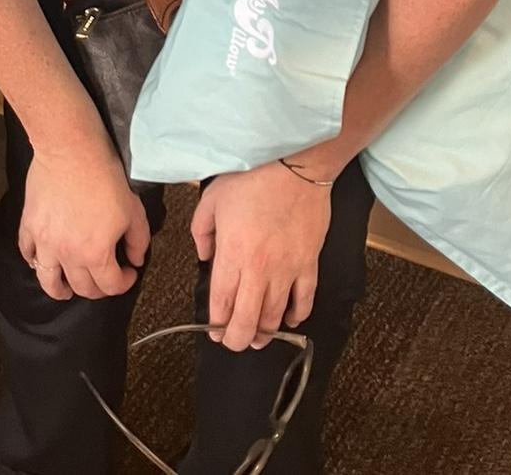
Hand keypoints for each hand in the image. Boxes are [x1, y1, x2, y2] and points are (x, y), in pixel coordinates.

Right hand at [18, 135, 149, 301]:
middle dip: (97, 289)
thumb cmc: (103, 175)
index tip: (128, 273)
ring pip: (48, 281)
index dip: (125, 282)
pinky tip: (41, 260)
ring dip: (59, 291)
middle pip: (82, 288)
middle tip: (103, 279)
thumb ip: (138, 241)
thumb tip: (135, 259)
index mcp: (96, 253)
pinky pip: (27, 253)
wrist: (72, 150)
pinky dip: (34, 262)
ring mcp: (45, 242)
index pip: (111, 285)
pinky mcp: (30, 226)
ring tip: (64, 291)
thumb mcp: (133, 210)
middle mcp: (68, 254)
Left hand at [190, 163, 332, 351]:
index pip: (222, 302)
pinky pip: (305, 300)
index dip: (217, 324)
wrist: (294, 166)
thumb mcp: (212, 200)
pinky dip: (297, 315)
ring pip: (275, 315)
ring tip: (257, 338)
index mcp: (233, 253)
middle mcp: (260, 268)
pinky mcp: (309, 264)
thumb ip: (202, 232)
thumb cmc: (251, 179)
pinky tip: (289, 320)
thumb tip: (205, 258)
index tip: (214, 332)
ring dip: (265, 332)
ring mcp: (287, 269)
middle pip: (248, 319)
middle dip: (238, 339)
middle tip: (233, 343)